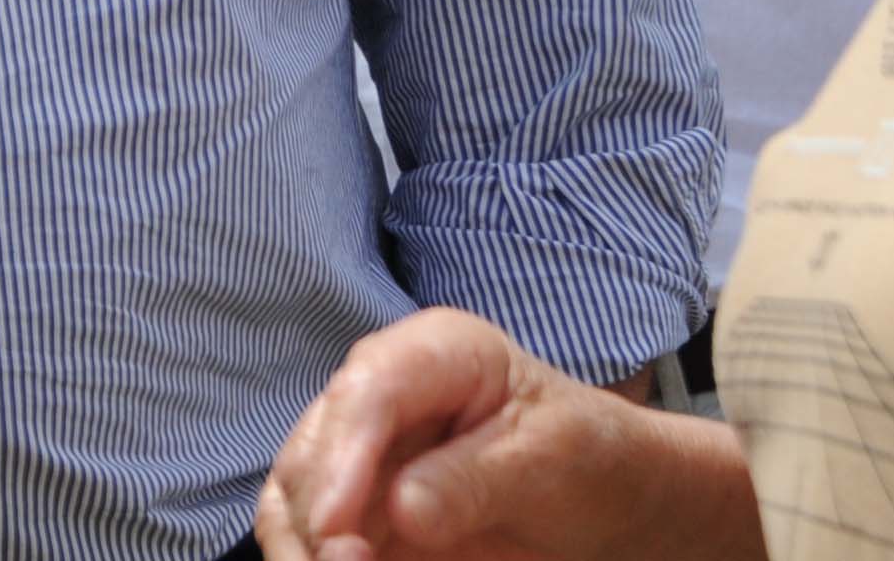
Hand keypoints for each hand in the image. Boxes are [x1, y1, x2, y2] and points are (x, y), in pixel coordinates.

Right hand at [254, 310, 762, 560]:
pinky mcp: (353, 507)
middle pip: (313, 447)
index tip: (335, 528)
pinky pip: (309, 538)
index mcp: (435, 353)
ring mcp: (358, 451)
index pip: (369, 390)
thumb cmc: (584, 458)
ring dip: (302, 547)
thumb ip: (478, 480)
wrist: (600, 497)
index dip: (342, 456)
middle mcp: (379, 393)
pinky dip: (312, 560)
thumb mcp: (551, 460)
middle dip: (316, 515)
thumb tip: (403, 510)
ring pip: (292, 497)